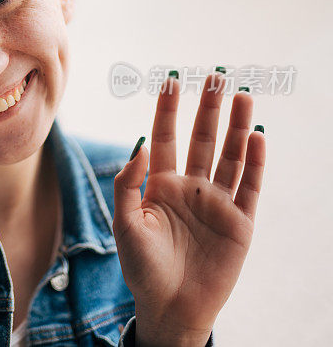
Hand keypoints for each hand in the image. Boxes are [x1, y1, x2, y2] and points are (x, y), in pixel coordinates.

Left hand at [112, 72, 265, 346]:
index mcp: (160, 185)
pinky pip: (249, 186)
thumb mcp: (125, 223)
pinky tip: (256, 136)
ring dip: (236, 126)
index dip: (168, 109)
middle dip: (207, 108)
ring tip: (241, 95)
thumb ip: (128, 183)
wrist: (169, 306)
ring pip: (229, 156)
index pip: (165, 137)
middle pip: (201, 139)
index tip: (170, 79)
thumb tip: (137, 143)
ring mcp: (216, 202)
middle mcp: (190, 187)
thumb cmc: (141, 267)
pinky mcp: (239, 222)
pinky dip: (254, 162)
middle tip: (215, 75)